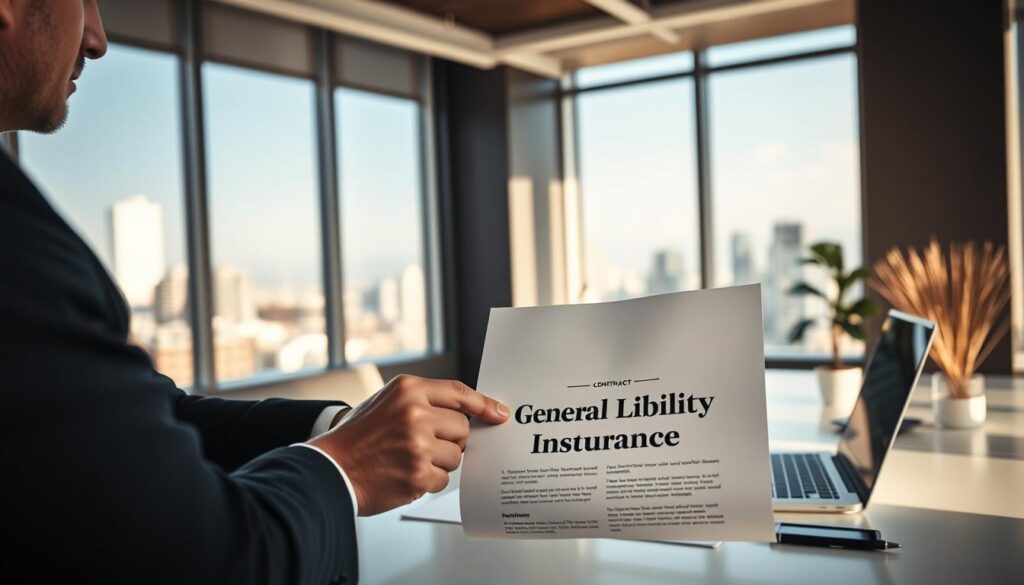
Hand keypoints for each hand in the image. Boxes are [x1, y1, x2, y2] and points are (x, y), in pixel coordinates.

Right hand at [308, 375, 508, 515]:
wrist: (330, 469)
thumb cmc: (358, 436)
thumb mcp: (387, 401)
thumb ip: (424, 401)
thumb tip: (466, 414)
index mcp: (408, 389)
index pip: (458, 393)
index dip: (483, 404)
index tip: (499, 414)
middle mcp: (415, 413)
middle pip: (462, 428)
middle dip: (452, 440)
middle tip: (427, 446)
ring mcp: (417, 444)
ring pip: (456, 456)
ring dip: (439, 462)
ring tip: (409, 460)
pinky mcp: (417, 473)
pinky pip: (443, 479)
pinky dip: (428, 481)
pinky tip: (404, 475)